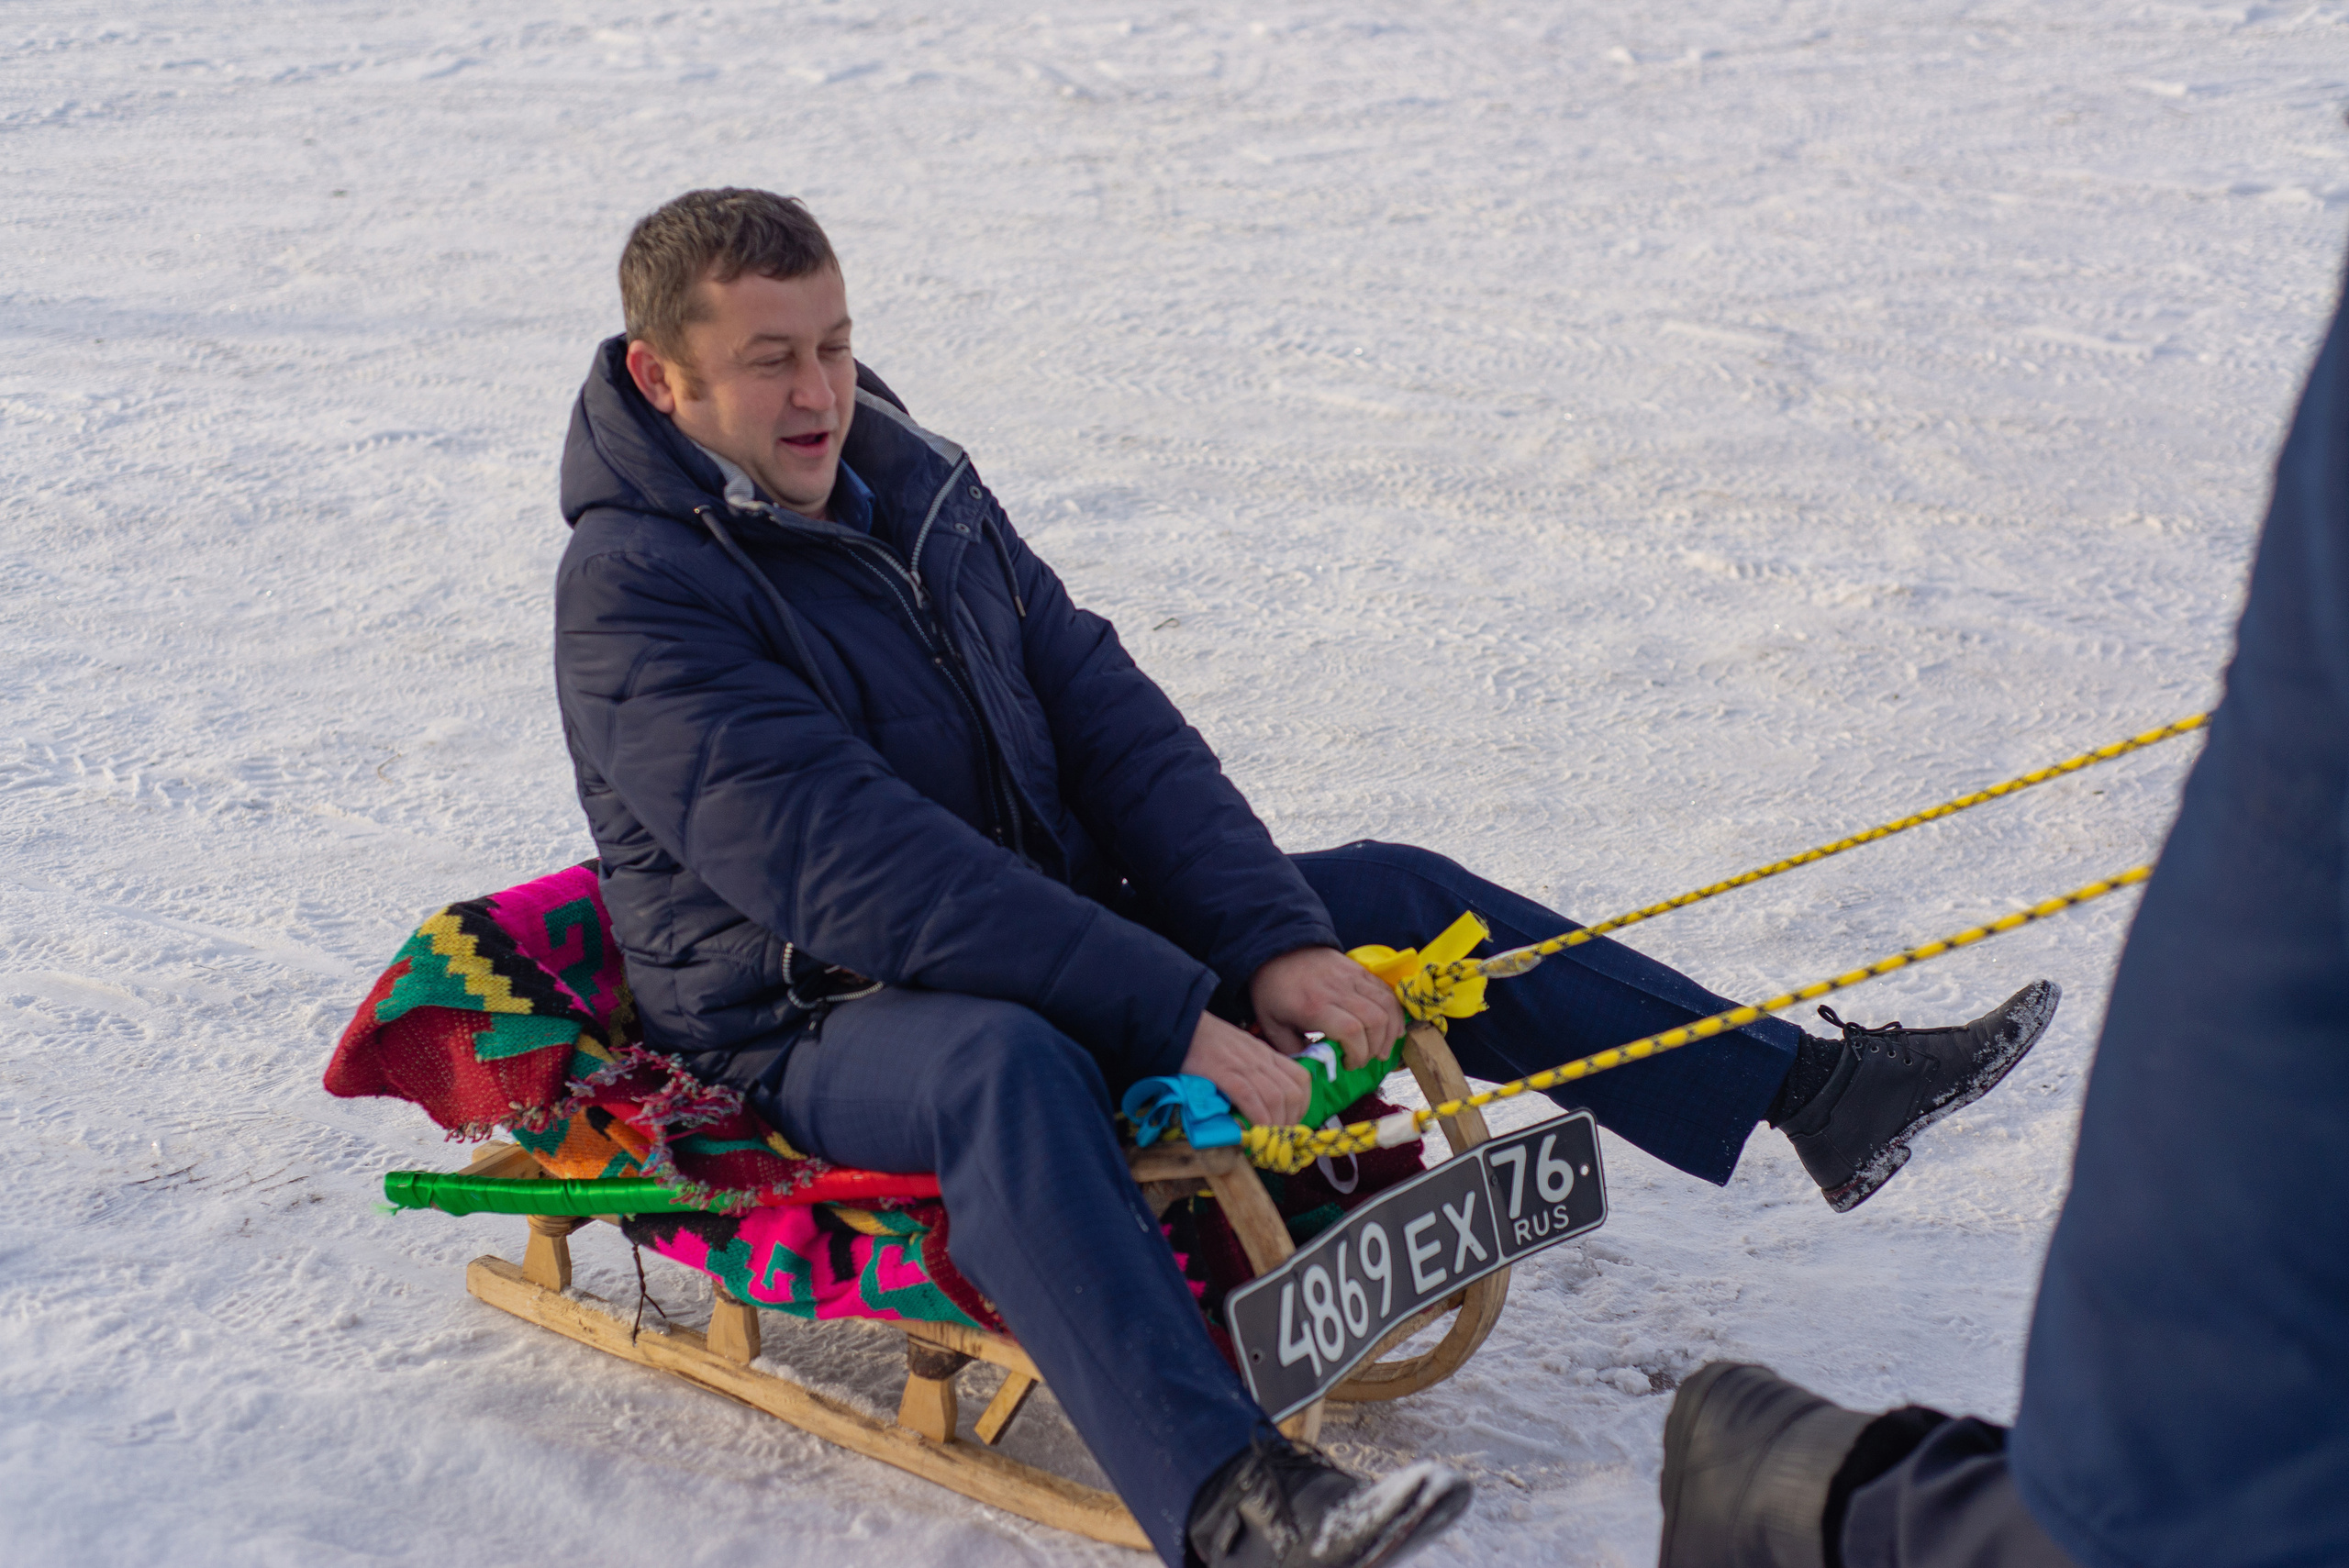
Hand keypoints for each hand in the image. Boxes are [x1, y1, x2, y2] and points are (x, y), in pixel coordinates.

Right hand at [1182, 1011, 1312, 1125]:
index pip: (1301, 1078)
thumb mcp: (1239, 1050)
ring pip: (1277, 1099)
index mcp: (1265, 1053)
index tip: (1292, 1121)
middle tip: (1279, 1137)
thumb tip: (1259, 1102)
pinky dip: (1258, 1120)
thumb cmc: (1206, 1041)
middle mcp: (1261, 1059)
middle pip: (1293, 1093)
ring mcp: (1245, 1066)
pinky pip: (1251, 1100)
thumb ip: (1251, 1071)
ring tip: (1267, 1140)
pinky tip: (1254, 1133)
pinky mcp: (1225, 1074)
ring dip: (1276, 1125)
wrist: (1180, 1025)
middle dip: (1291, 1121)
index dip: (1303, 1105)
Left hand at [1250, 946, 1408, 1070]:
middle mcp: (1337, 990)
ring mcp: (1352, 977)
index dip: (1358, 1053)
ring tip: (1380, 1050)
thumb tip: (1316, 1068)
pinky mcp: (1360, 970)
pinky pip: (1387, 992)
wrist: (1278, 948)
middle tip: (1363, 1060)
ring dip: (1389, 1032)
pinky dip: (1395, 1013)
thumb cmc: (1273, 990)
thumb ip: (1292, 1050)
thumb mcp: (1271, 1024)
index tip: (1348, 1064)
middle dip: (1374, 1048)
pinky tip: (1391, 1030)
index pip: (1351, 1031)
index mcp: (1313, 1006)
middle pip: (1374, 1021)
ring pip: (1386, 1006)